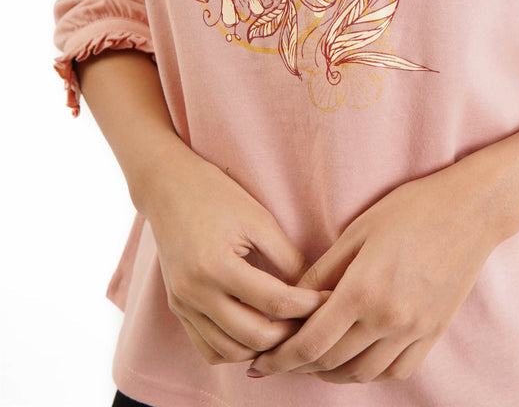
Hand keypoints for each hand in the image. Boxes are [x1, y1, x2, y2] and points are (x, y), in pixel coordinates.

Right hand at [143, 145, 328, 364]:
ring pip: (230, 352)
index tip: (328, 299)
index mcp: (216, 266)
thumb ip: (286, 257)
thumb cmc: (216, 195)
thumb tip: (311, 290)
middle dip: (290, 333)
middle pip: (254, 337)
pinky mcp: (177, 309)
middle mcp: (195, 293)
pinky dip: (235, 350)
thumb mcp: (258, 218)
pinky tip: (255, 333)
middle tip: (312, 319)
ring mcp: (182, 305)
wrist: (167, 187)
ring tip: (287, 328)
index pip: (275, 303)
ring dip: (263, 348)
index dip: (308, 306)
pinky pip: (208, 350)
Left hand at [246, 157, 503, 383]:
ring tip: (315, 359)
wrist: (471, 210)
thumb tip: (291, 300)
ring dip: (332, 372)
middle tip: (282, 357)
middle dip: (300, 365)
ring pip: (362, 374)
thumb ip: (322, 271)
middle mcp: (389, 318)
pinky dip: (370, 372)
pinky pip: (396, 371)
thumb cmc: (411, 209)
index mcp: (364, 289)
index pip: (311, 343)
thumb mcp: (357, 231)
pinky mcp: (433, 333)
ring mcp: (415, 330)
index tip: (261, 362)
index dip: (281, 358)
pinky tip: (357, 357)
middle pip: (331, 362)